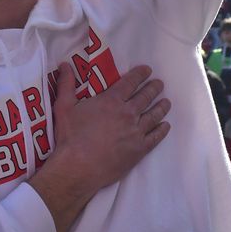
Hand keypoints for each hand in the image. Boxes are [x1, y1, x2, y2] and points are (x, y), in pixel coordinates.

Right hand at [30, 64, 169, 231]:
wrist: (78, 167)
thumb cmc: (70, 136)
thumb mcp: (63, 106)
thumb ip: (66, 83)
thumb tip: (64, 64)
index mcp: (111, 101)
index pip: (130, 82)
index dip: (140, 74)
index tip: (148, 70)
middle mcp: (127, 113)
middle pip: (145, 97)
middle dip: (154, 88)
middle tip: (159, 84)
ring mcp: (136, 132)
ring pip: (154, 115)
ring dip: (161, 107)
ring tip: (167, 102)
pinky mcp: (139, 150)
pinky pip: (155, 137)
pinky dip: (162, 130)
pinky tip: (165, 126)